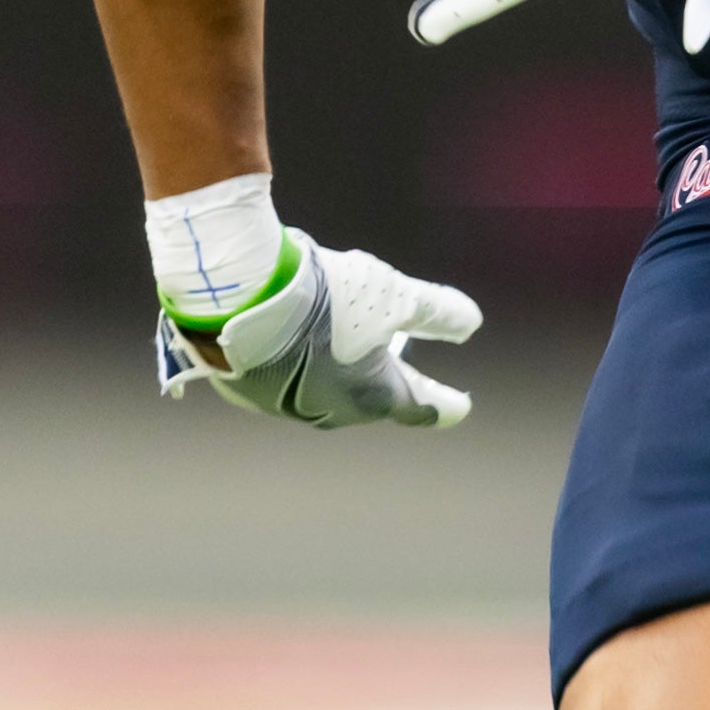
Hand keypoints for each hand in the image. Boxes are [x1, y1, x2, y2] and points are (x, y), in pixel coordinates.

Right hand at [152, 235, 480, 428]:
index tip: (460, 407)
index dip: (444, 404)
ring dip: (339, 371)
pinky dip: (298, 363)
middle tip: (402, 368)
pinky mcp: (250, 391)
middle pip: (371, 400)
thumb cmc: (327, 299)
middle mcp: (332, 411)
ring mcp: (287, 406)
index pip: (421, 407)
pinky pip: (286, 379)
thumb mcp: (395, 297)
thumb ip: (436, 313)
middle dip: (387, 384)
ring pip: (325, 391)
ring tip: (342, 344)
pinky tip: (293, 340)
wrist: (239, 298)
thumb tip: (470, 322)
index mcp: (374, 397)